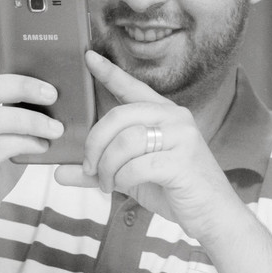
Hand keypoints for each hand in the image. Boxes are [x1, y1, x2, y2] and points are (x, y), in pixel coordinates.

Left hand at [53, 51, 240, 240]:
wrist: (212, 215)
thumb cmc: (173, 189)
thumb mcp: (132, 176)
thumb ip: (98, 171)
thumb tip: (59, 173)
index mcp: (164, 114)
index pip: (132, 88)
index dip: (110, 72)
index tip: (88, 57)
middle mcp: (175, 118)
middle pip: (119, 116)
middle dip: (95, 143)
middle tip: (89, 166)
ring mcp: (181, 137)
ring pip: (125, 141)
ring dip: (107, 166)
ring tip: (106, 182)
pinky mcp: (182, 161)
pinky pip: (137, 165)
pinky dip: (122, 178)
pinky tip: (122, 187)